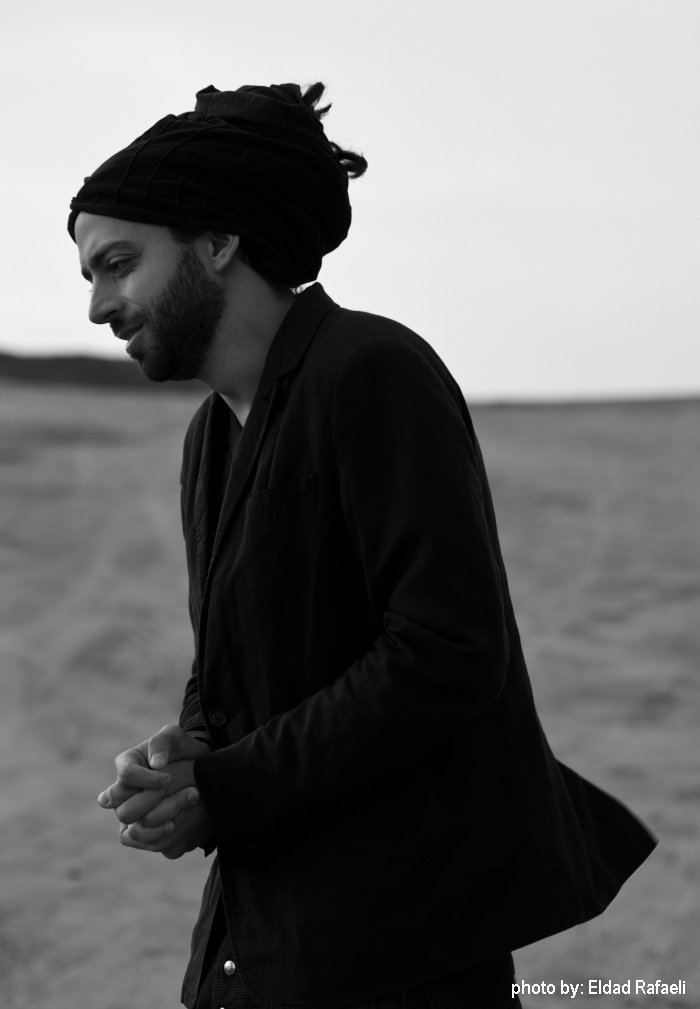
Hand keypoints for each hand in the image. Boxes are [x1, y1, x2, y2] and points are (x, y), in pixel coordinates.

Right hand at [98, 726, 213, 857]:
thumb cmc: (182, 750)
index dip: (147, 779)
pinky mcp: (138, 829)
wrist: (197, 771)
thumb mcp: (175, 736)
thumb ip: (162, 742)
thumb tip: (156, 763)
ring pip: (132, 829)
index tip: (169, 778)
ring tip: (187, 805)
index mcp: (127, 764)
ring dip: (161, 821)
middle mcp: (122, 791)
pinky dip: (157, 835)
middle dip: (156, 803)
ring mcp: (129, 812)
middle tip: (187, 792)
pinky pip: (138, 840)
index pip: (125, 775)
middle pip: (125, 809)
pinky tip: (175, 824)